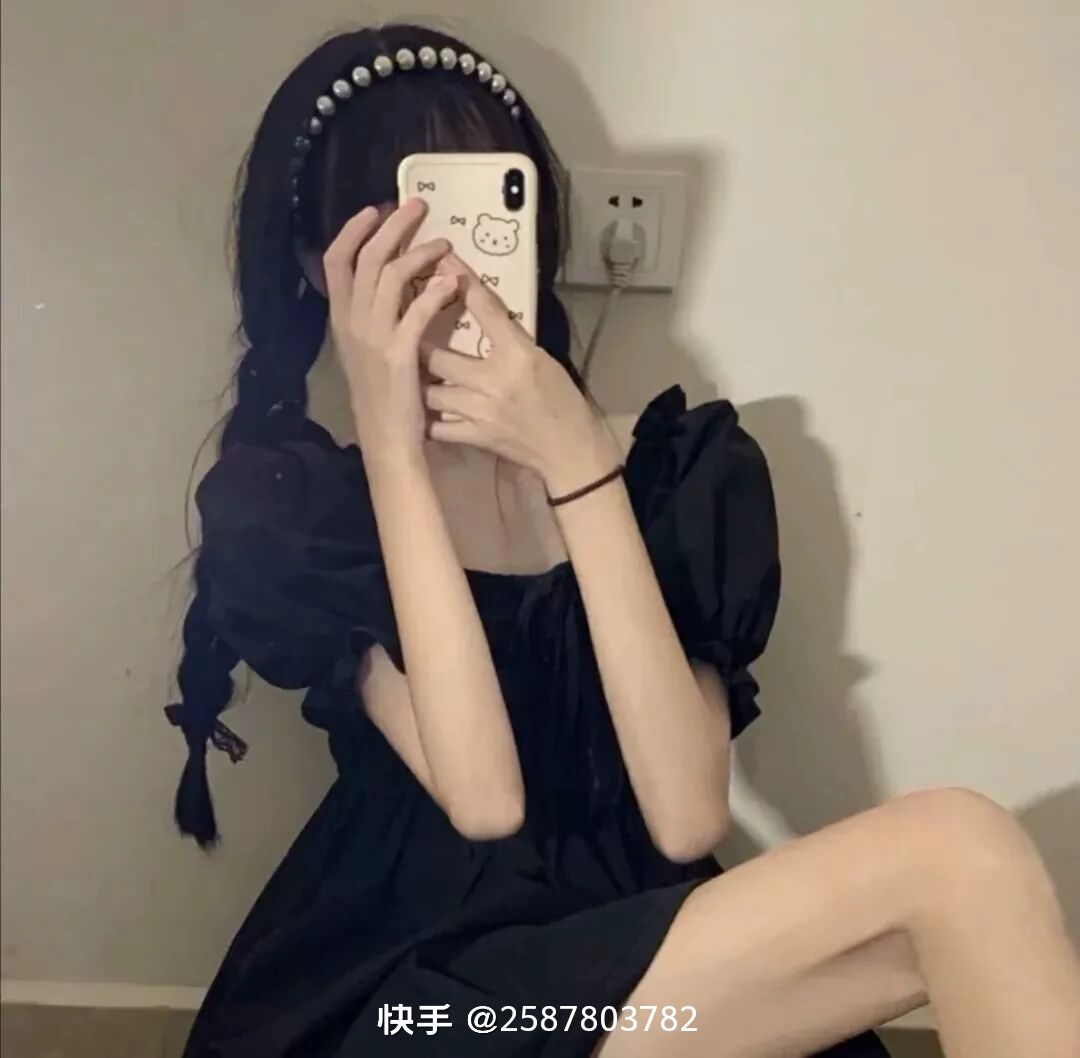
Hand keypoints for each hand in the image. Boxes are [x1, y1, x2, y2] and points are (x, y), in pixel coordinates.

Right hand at [322, 199, 459, 461]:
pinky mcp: (399, 356)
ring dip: (419, 254)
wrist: (388, 441)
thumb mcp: (367, 353)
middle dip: (392, 226)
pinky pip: (416, 312)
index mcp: (342, 321)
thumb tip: (388, 282)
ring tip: (445, 244)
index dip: (353, 231)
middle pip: (366, 259)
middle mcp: (352, 324)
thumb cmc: (384, 398)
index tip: (375, 209)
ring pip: (390, 277)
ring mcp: (373, 339)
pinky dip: (434, 292)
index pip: (336, 262)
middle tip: (418, 207)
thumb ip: (370, 318)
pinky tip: (452, 281)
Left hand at [423, 256, 621, 495]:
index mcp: (517, 354)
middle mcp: (493, 380)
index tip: (443, 262)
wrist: (570, 449)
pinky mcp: (475, 438)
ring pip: (430, 393)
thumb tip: (478, 306)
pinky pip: (437, 427)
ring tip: (406, 374)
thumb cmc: (560, 399)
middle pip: (437, 356)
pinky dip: (426, 418)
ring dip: (417, 384)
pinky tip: (420, 411)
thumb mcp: (541, 358)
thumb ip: (508, 336)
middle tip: (403, 333)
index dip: (462, 282)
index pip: (485, 309)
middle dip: (417, 344)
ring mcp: (480, 412)